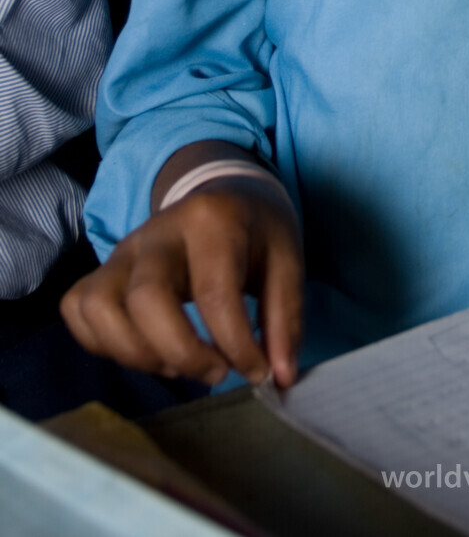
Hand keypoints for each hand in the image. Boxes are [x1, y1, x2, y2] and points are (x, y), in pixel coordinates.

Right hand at [61, 175, 303, 387]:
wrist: (224, 191)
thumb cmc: (256, 231)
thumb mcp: (288, 260)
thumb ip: (286, 318)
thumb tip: (279, 379)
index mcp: (211, 220)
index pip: (214, 292)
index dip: (236, 345)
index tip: (258, 371)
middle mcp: (157, 231)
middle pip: (145, 299)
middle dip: (181, 352)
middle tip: (217, 371)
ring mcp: (123, 250)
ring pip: (99, 306)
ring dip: (135, 353)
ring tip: (177, 364)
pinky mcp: (103, 268)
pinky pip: (78, 309)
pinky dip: (102, 343)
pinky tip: (146, 350)